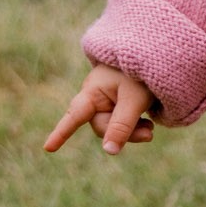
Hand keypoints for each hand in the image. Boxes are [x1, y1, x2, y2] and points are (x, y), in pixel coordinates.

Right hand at [43, 63, 157, 155]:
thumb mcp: (134, 100)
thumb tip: (109, 152)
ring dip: (132, 131)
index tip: (47, 148)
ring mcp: (107, 99)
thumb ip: (122, 126)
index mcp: (92, 91)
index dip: (61, 134)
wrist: (158, 55)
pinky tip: (149, 122)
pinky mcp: (119, 102)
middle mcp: (96, 96)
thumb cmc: (142, 73)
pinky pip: (122, 122)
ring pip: (114, 127)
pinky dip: (135, 125)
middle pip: (102, 126)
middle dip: (124, 134)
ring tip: (150, 127)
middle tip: (149, 134)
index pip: (74, 116)